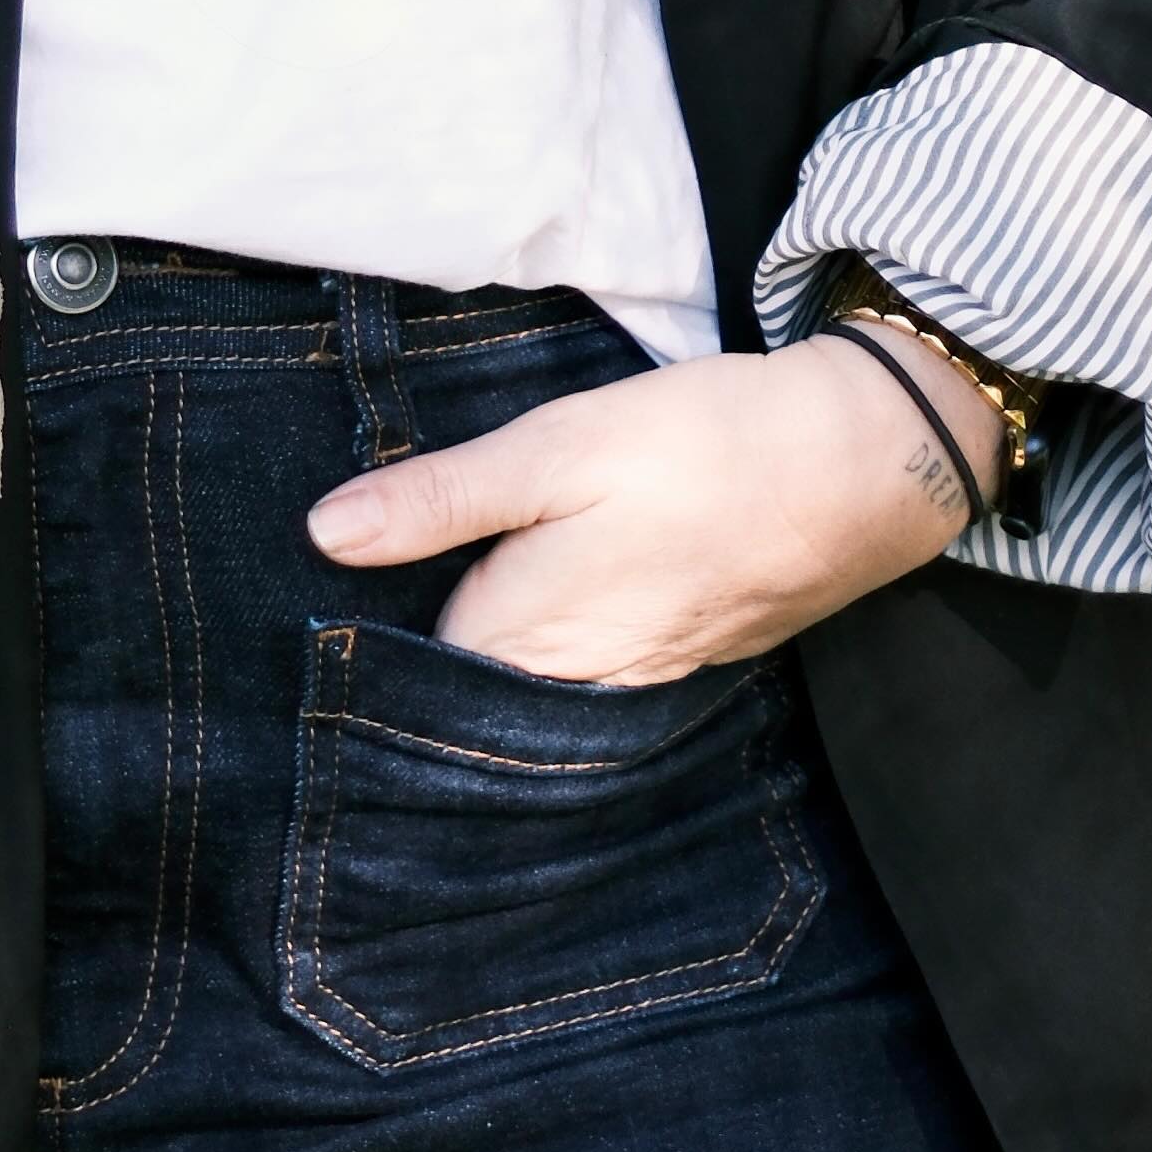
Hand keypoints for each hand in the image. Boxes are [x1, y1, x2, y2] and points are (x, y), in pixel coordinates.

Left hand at [304, 332, 996, 685]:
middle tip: (342, 626)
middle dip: (408, 672)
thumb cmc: (697, 447)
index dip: (353, 650)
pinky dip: (544, 655)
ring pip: (522, 693)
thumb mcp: (555, 447)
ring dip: (479, 661)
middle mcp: (571, 688)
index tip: (299, 622)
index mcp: (524, 641)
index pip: (405, 681)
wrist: (852, 467)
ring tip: (420, 607)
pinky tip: (528, 604)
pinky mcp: (670, 657)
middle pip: (462, 704)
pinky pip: (580, 681)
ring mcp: (628, 681)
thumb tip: (324, 536)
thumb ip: (442, 498)